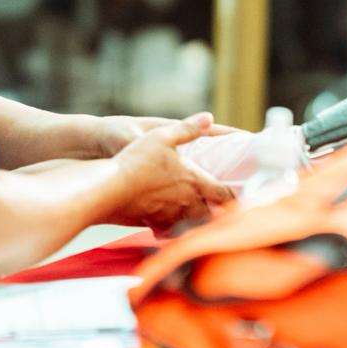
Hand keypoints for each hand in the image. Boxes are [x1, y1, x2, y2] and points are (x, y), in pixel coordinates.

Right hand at [110, 114, 232, 228]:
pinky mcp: (153, 223)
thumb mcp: (162, 135)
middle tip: (217, 209)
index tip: (237, 196)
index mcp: (194, 181)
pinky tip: (170, 224)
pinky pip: (170, 231)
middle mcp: (186, 202)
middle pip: (210, 214)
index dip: (232, 195)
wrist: (109, 188)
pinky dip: (173, 229)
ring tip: (196, 218)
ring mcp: (170, 215)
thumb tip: (209, 117)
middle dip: (214, 213)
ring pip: (191, 225)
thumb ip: (187, 128)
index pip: (222, 193)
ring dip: (195, 221)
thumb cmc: (137, 161)